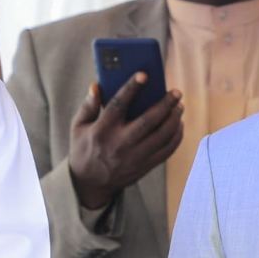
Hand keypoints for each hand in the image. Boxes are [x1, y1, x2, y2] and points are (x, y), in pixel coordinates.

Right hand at [67, 76, 183, 210]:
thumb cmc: (84, 147)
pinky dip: (176, 136)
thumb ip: (88, 106)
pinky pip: (167, 150)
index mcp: (102, 130)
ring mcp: (135, 156)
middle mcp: (120, 143)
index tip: (144, 75)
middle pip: (148, 121)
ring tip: (179, 106)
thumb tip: (97, 85)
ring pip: (162, 135)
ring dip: (174, 119)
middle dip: (165, 104)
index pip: (118, 105)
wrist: (90, 183)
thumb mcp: (78, 126)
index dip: (131, 88)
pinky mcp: (145, 166)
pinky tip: (178, 124)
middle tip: (176, 92)